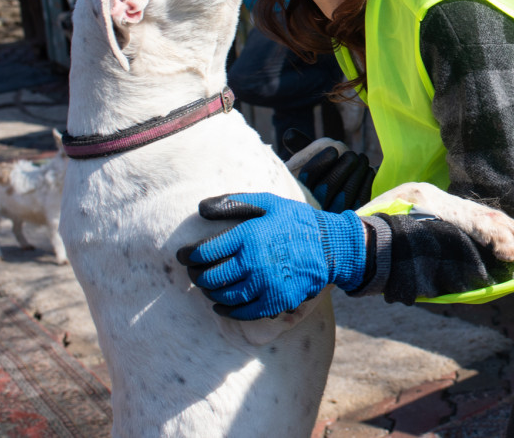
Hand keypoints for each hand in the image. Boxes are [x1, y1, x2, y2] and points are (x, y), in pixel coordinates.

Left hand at [175, 192, 366, 319]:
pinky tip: (220, 305)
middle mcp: (253, 262)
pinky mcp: (275, 301)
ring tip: (207, 286)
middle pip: (209, 277)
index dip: (187, 255)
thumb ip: (234, 203)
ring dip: (209, 293)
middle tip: (193, 272)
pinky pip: (242, 312)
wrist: (331, 247)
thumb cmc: (297, 221)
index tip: (182, 256)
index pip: (204, 252)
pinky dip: (227, 310)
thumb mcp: (268, 202)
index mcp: (248, 236)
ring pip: (223, 295)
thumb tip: (200, 209)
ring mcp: (265, 285)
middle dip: (195, 275)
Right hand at [282, 129, 374, 212]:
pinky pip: (359, 201)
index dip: (320, 162)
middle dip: (344, 166)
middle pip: (327, 186)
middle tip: (352, 154)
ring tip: (362, 159)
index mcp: (298, 190)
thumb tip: (290, 133)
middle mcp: (311, 207)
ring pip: (345, 194)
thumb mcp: (306, 163)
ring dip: (357, 172)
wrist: (332, 201)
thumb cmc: (318, 176)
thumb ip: (300, 148)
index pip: (307, 177)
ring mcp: (330, 217)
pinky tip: (369, 171)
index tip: (333, 150)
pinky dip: (365, 183)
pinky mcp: (348, 219)